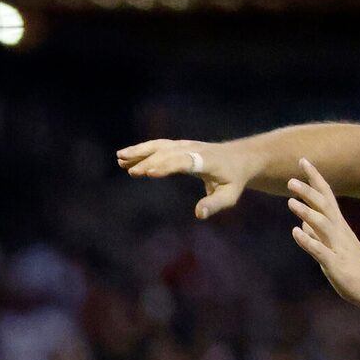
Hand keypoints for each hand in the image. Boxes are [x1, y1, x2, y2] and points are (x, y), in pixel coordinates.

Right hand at [117, 137, 257, 218]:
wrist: (239, 158)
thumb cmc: (233, 180)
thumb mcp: (229, 195)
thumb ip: (214, 205)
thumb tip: (198, 215)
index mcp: (207, 160)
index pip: (184, 161)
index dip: (167, 166)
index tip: (150, 172)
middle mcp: (193, 149)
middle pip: (168, 152)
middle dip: (149, 161)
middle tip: (131, 172)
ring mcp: (184, 145)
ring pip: (159, 146)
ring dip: (140, 151)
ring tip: (120, 158)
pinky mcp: (178, 145)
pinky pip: (157, 146)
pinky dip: (141, 150)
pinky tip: (125, 157)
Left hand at [287, 162, 359, 309]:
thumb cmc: (352, 268)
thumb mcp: (331, 248)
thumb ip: (317, 236)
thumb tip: (302, 225)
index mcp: (338, 227)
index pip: (326, 196)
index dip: (315, 179)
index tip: (303, 160)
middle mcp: (339, 232)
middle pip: (324, 206)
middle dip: (309, 192)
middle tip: (291, 180)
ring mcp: (338, 247)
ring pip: (323, 225)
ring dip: (307, 213)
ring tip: (290, 202)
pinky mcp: (335, 264)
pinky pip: (320, 251)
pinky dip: (308, 241)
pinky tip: (295, 232)